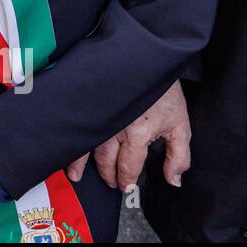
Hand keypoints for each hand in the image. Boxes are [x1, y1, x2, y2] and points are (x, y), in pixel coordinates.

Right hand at [65, 81, 190, 190]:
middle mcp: (115, 129)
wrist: (146, 60)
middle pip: (106, 160)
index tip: (125, 187)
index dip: (126, 180)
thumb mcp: (180, 125)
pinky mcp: (91, 106)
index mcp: (137, 135)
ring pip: (86, 147)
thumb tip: (174, 181)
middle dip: (107, 174)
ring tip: (76, 176)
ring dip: (80, 164)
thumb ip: (179, 157)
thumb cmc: (163, 91)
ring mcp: (100, 117)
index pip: (128, 167)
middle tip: (110, 182)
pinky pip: (78, 129)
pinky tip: (65, 149)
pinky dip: (70, 143)